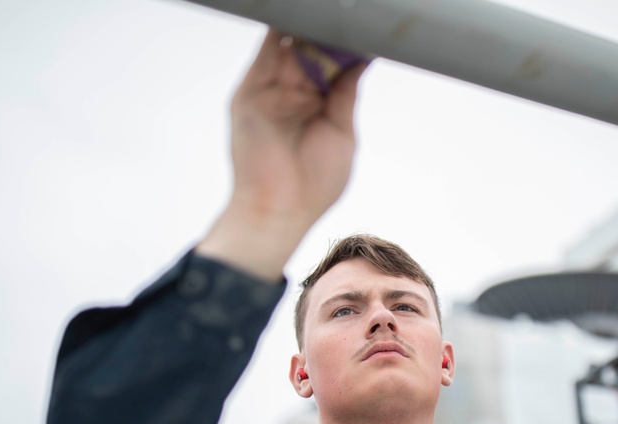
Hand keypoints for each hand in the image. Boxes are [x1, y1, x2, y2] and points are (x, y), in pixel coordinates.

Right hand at [197, 29, 367, 279]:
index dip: (347, 44)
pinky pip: (266, 50)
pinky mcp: (251, 90)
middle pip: (311, 46)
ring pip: (289, 42)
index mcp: (318, 104)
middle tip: (349, 12)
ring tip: (333, 10)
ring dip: (309, 24)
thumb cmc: (315, 184)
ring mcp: (271, 89)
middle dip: (329, 29)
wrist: (281, 210)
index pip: (333, 62)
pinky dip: (282, 28)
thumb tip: (362, 59)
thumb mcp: (342, 132)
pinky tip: (303, 15)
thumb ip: (345, 94)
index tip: (366, 27)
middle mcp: (293, 93)